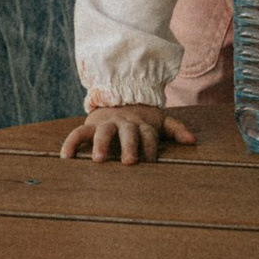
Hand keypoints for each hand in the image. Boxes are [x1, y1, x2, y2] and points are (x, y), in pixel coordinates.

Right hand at [60, 102, 195, 163]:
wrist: (119, 95)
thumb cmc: (141, 117)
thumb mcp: (160, 120)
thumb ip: (176, 129)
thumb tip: (193, 141)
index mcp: (142, 123)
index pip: (149, 136)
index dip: (150, 148)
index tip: (151, 163)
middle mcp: (125, 123)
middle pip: (128, 134)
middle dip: (129, 147)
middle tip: (129, 162)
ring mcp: (107, 123)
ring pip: (104, 132)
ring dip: (101, 145)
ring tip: (99, 160)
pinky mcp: (91, 124)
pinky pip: (78, 133)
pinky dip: (71, 143)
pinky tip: (66, 158)